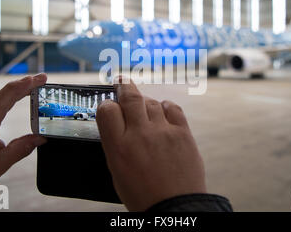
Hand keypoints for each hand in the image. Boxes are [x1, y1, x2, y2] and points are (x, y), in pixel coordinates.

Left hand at [0, 74, 47, 195]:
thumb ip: (21, 149)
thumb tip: (41, 138)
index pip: (1, 101)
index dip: (19, 88)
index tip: (36, 80)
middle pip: (2, 95)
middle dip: (23, 84)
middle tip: (43, 78)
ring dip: (17, 89)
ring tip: (35, 84)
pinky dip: (10, 97)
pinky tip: (20, 95)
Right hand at [96, 77, 206, 210]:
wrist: (176, 208)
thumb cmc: (144, 195)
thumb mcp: (117, 172)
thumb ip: (115, 145)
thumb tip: (117, 125)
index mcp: (119, 147)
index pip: (107, 110)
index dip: (106, 105)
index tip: (109, 106)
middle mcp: (140, 134)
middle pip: (130, 97)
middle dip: (124, 86)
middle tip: (122, 82)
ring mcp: (163, 132)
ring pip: (151, 102)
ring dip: (146, 102)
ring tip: (145, 109)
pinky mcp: (183, 133)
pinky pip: (173, 108)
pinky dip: (166, 107)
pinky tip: (163, 112)